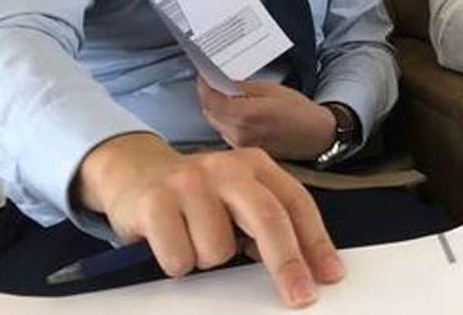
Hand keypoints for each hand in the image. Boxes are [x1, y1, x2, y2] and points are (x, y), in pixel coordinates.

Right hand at [76, 133, 341, 307]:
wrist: (133, 168)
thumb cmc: (196, 194)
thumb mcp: (237, 196)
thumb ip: (267, 221)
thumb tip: (304, 268)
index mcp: (255, 165)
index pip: (295, 204)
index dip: (316, 242)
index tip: (330, 275)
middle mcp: (225, 168)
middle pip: (268, 218)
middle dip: (288, 263)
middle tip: (299, 296)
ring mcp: (188, 182)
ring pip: (218, 249)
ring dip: (209, 260)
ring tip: (194, 241)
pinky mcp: (154, 201)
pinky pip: (179, 257)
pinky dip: (177, 263)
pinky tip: (169, 242)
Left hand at [197, 78, 337, 160]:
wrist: (316, 136)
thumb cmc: (299, 111)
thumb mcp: (271, 89)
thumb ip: (242, 87)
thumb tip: (221, 82)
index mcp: (245, 115)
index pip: (210, 100)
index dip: (204, 86)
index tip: (204, 77)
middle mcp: (239, 133)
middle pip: (209, 113)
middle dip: (209, 97)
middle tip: (214, 84)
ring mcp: (240, 144)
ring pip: (216, 124)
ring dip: (217, 110)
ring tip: (228, 98)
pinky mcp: (243, 150)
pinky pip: (225, 133)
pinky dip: (225, 121)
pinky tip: (236, 113)